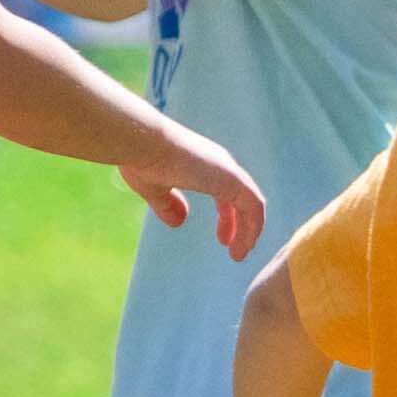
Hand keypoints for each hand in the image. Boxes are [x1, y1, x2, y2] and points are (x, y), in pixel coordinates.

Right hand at [122, 133, 268, 259]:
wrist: (142, 142)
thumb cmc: (142, 160)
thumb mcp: (154, 189)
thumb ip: (168, 205)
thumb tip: (179, 221)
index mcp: (204, 165)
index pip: (227, 193)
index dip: (228, 217)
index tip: (223, 238)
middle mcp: (219, 164)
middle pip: (242, 198)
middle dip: (241, 225)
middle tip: (233, 248)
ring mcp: (227, 171)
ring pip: (251, 204)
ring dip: (249, 231)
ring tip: (240, 254)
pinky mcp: (231, 179)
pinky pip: (254, 207)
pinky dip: (252, 228)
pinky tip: (244, 247)